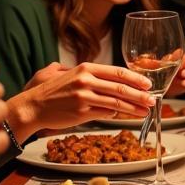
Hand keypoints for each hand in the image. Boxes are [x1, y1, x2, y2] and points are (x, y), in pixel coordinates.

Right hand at [9, 62, 154, 134]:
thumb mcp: (68, 73)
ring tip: (146, 110)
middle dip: (140, 94)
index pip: (117, 72)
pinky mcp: (82, 112)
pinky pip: (106, 112)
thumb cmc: (50, 91)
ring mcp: (84, 97)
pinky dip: (120, 114)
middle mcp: (86, 80)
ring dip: (134, 107)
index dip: (135, 78)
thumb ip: (88, 74)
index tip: (148, 83)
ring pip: (117, 101)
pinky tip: (129, 116)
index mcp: (85, 68)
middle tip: (152, 98)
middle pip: (121, 87)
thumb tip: (108, 79)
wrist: (32, 106)